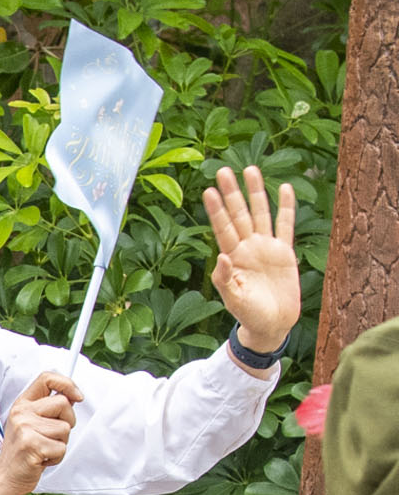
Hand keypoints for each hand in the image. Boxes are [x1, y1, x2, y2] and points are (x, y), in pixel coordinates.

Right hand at [0, 372, 81, 494]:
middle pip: (63, 403)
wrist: (4, 478)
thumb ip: (48, 408)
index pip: (47, 378)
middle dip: (67, 421)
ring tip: (44, 449)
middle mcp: (21, 413)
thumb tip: (72, 396)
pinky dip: (56, 458)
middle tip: (51, 436)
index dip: (67, 384)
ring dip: (60, 443)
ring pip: (65, 428)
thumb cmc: (22, 452)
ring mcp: (25, 428)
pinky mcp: (31, 445)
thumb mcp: (29, 423)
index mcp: (22, 404)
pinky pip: (61, 447)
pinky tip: (42, 459)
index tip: (77, 397)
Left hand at [202, 165, 300, 357]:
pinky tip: (283, 188)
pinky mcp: (284, 252)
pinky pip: (285, 225)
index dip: (216, 210)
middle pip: (238, 214)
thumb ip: (225, 280)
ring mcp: (265, 248)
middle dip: (232, 193)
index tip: (208, 191)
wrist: (271, 325)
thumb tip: (221, 258)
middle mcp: (247, 248)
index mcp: (232, 258)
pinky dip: (285, 207)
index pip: (222, 228)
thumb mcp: (234, 300)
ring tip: (250, 169)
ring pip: (260, 213)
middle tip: (223, 170)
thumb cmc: (249, 316)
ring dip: (256, 192)